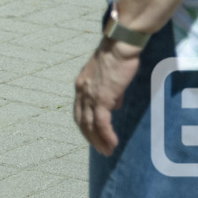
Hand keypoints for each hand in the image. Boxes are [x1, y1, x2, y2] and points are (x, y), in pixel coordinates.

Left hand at [73, 38, 142, 155]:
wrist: (119, 46)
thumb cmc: (117, 56)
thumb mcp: (109, 76)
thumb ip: (110, 92)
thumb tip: (115, 106)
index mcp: (81, 84)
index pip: (78, 111)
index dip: (85, 126)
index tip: (93, 137)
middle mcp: (81, 91)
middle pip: (81, 121)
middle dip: (90, 138)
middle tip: (100, 150)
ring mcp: (90, 95)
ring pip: (90, 125)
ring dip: (98, 140)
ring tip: (107, 151)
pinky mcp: (101, 98)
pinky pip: (102, 122)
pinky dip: (106, 135)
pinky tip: (112, 143)